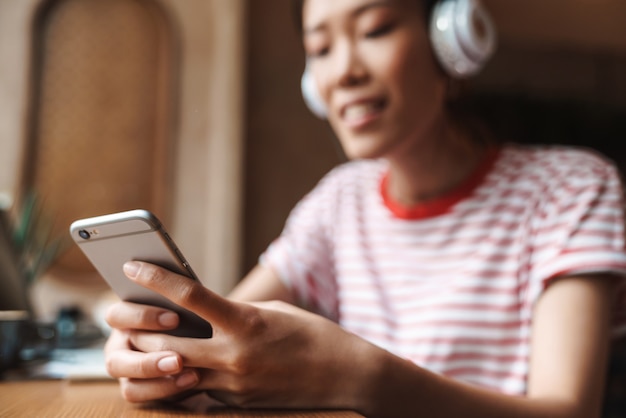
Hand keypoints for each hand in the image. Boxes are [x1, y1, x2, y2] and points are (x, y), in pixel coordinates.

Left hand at [104, 261, 376, 408]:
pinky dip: (182, 376)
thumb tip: (203, 313)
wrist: (345, 377)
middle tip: (126, 315)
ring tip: (141, 343)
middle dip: (139, 329)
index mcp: (246, 323)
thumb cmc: (313, 335)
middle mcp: (235, 356)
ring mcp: (233, 386)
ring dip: (151, 358)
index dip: (157, 278)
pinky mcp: (235, 404)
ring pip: (173, 374)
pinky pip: (197, 391)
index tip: (132, 265)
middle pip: (166, 343)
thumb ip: (234, 314)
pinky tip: (177, 365)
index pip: (191, 296)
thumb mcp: (274, 312)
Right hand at [104, 302, 200, 401]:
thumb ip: (175, 302)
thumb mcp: (180, 306)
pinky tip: (195, 380)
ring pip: (129, 385)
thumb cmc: (187, 315)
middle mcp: (119, 346)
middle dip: (148, 361)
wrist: (201, 339)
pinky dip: (168, 390)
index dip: (143, 318)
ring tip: (192, 375)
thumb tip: (184, 297)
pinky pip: (145, 397)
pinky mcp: (139, 388)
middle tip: (179, 359)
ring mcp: (126, 370)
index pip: (117, 316)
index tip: (175, 319)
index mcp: (122, 319)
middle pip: (116, 359)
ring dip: (158, 382)